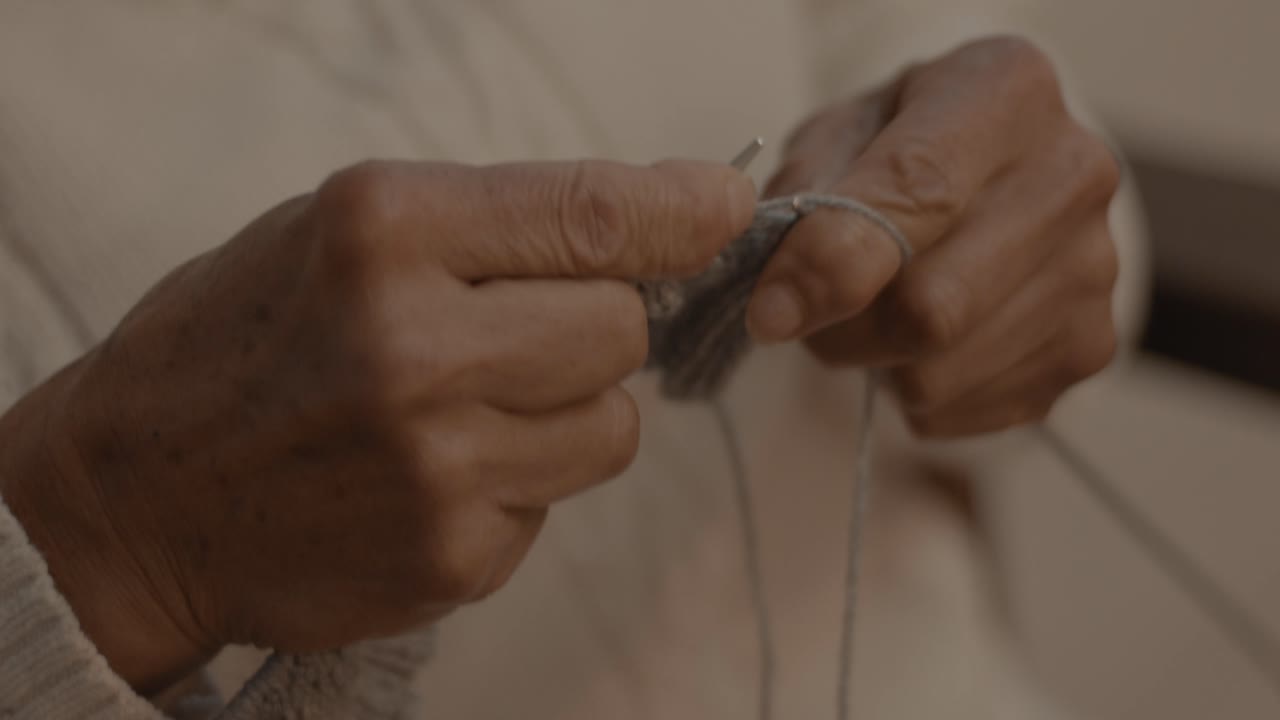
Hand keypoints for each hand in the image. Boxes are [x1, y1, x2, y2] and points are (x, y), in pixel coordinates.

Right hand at [0, 159, 754, 690]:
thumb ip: (492, 224)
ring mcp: (438, 467)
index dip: (681, 211)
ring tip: (469, 407)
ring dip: (568, 410)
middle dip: (596, 324)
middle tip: (521, 330)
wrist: (138, 496)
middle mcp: (415, 349)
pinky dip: (519, 481)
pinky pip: (556, 501)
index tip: (725, 207)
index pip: (592, 217)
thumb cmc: (244, 342)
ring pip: (613, 427)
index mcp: (385, 233)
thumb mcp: (338, 233)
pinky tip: (433, 474)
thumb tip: (658, 222)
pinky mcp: (452, 557)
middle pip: (622, 330)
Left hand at [749, 36, 1120, 436]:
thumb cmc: (895, 146)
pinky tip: (921, 344)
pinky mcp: (1088, 348)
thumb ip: (805, 201)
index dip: (831, 265)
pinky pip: (963, 411)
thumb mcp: (836, 136)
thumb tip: (783, 302)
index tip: (770, 312)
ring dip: (874, 365)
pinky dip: (913, 396)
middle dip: (842, 332)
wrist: (989, 172)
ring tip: (873, 317)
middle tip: (810, 316)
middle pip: (933, 307)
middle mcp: (1073, 176)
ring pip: (940, 374)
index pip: (918, 192)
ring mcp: (1094, 270)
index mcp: (1005, 93)